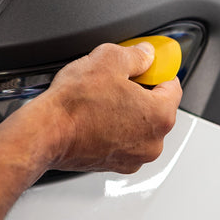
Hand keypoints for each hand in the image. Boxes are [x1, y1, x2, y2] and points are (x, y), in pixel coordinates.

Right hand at [36, 42, 182, 173]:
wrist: (46, 132)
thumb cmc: (75, 103)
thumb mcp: (109, 59)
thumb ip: (137, 55)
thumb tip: (146, 54)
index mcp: (160, 116)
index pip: (173, 86)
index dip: (157, 70)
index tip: (145, 65)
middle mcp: (152, 142)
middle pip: (156, 108)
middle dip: (141, 92)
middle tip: (117, 80)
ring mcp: (133, 158)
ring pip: (138, 126)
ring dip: (126, 112)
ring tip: (101, 99)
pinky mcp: (113, 165)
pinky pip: (122, 141)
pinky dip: (113, 129)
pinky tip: (95, 116)